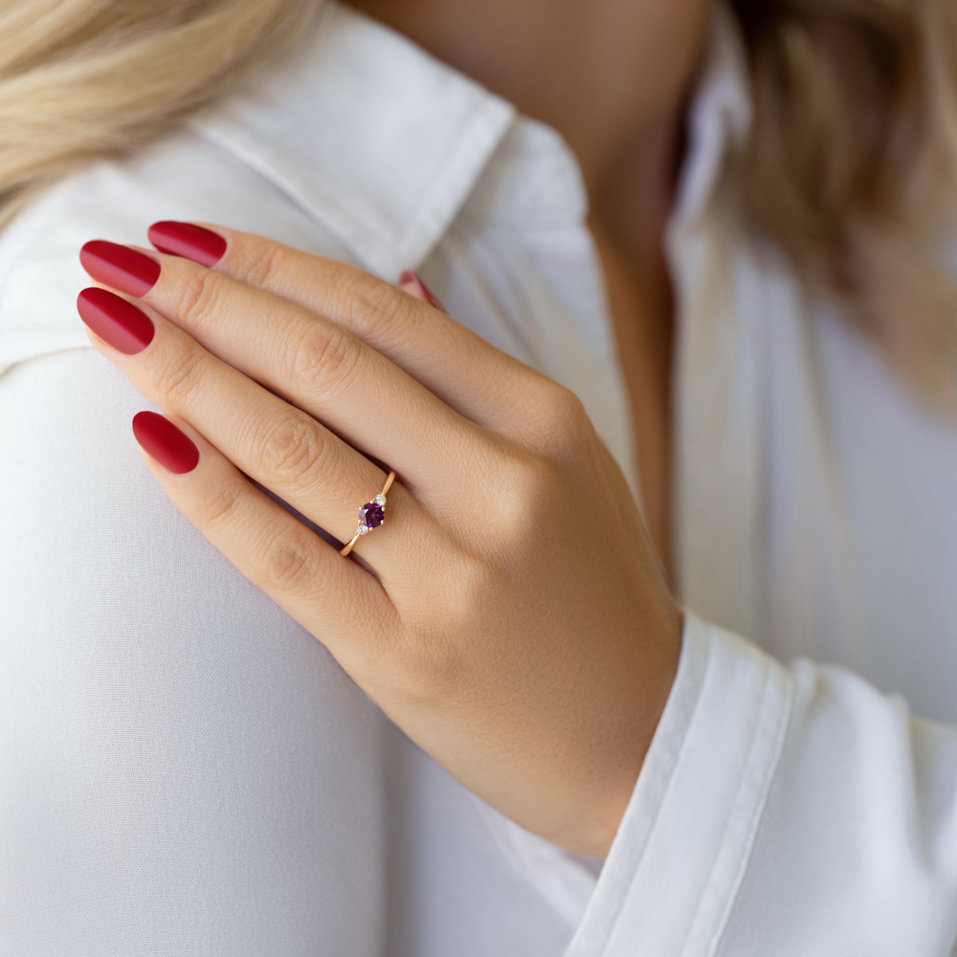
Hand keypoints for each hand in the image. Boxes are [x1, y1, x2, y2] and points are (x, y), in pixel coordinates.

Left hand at [76, 222, 681, 858]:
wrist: (643, 733)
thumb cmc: (599, 594)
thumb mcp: (571, 466)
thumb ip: (480, 380)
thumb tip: (399, 283)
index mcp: (544, 422)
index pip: (386, 318)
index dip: (276, 267)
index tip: (191, 237)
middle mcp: (503, 485)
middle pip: (329, 368)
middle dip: (211, 302)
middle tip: (122, 259)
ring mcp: (454, 573)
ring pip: (297, 451)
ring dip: (189, 378)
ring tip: (115, 326)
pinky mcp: (404, 653)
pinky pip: (285, 558)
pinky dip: (211, 494)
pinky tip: (154, 438)